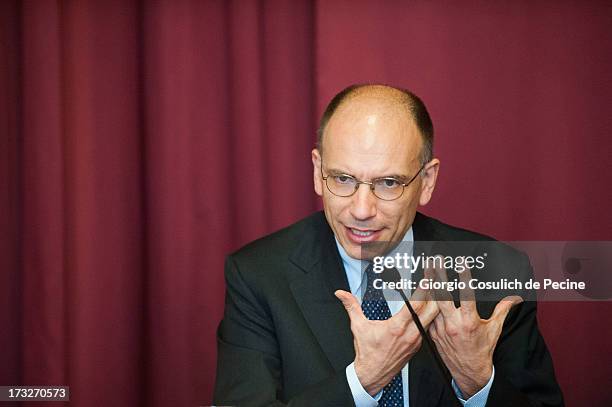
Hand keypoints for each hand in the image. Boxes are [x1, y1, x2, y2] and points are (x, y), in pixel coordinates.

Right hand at [335, 272, 438, 395]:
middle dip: (435, 295)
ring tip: (435, 293)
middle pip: (432, 311)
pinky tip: (429, 311)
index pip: (416, 305)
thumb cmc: (367, 352)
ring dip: (434, 306)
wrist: (373, 374)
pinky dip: (430, 318)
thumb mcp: (358, 326)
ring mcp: (416, 341)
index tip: (427, 280)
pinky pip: (428, 328)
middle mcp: (410, 334)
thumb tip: (341, 294)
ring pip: (432, 320)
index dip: (423, 290)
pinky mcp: (417, 346)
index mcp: (396, 327)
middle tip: (435, 283)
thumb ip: (351, 306)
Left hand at [428, 264, 521, 397]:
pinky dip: (425, 301)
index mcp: (469, 321)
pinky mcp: (432, 332)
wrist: (469, 371)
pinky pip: (427, 314)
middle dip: (439, 276)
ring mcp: (441, 328)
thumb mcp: (494, 329)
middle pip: (443, 296)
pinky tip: (423, 287)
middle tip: (436, 260)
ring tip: (427, 267)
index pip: (466, 295)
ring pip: (432, 303)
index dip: (464, 277)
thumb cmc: (483, 349)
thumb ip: (502, 310)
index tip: (461, 263)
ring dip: (429, 284)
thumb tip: (514, 298)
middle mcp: (453, 324)